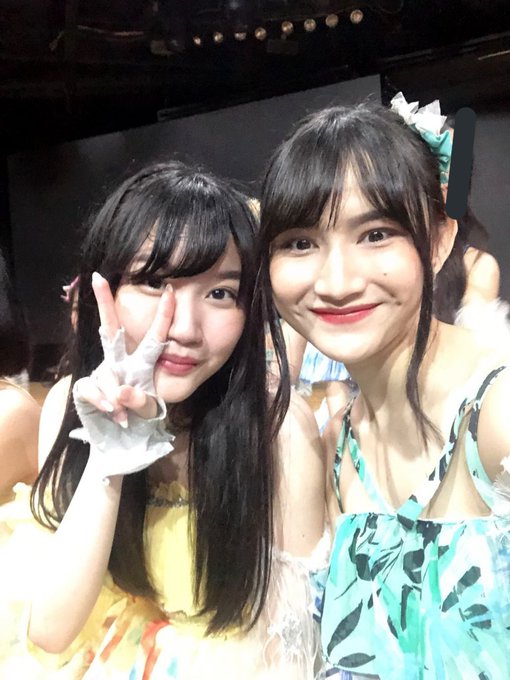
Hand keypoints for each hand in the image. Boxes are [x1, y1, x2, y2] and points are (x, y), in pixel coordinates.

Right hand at [69, 272, 175, 480]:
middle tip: (98, 278)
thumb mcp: (150, 414)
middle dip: (105, 303)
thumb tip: (120, 392)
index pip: (156, 337)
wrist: (122, 447)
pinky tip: (111, 413)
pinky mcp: (86, 390)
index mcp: (143, 366)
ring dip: (114, 394)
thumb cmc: (141, 424)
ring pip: (105, 371)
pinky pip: (91, 389)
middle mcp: (121, 365)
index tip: (170, 289)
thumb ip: (141, 403)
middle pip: (112, 329)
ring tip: (122, 415)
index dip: (163, 316)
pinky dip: (102, 402)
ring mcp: (102, 375)